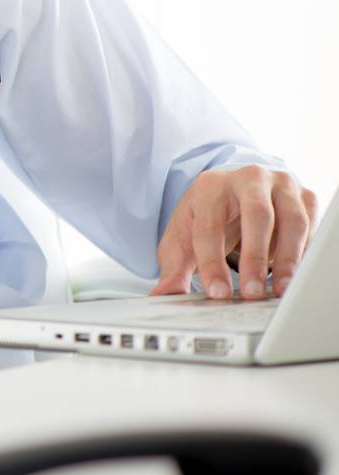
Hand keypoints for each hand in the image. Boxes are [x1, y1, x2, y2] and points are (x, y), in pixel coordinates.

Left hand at [151, 165, 318, 299]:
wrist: (233, 193)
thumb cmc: (207, 216)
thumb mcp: (183, 239)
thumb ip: (174, 269)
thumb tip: (162, 295)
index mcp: (210, 186)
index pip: (209, 225)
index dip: (212, 261)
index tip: (217, 292)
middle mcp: (248, 179)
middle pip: (256, 215)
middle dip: (254, 258)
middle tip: (252, 293)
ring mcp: (281, 185)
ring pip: (292, 220)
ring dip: (288, 259)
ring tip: (279, 291)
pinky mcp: (305, 197)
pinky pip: (311, 225)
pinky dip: (304, 251)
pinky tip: (293, 274)